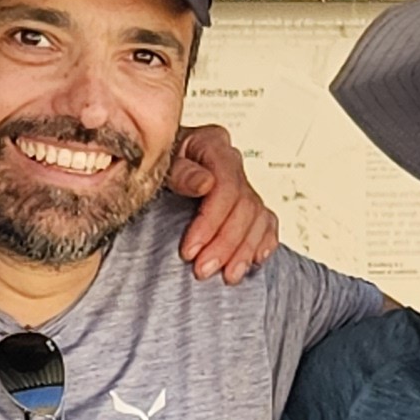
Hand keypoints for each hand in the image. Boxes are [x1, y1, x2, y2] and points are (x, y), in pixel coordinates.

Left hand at [167, 123, 280, 282]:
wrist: (153, 168)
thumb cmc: (153, 166)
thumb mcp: (158, 164)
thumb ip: (179, 172)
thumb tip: (206, 183)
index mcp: (212, 144)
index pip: (225, 186)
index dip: (210, 222)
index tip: (189, 251)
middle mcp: (231, 162)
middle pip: (243, 206)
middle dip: (225, 243)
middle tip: (203, 270)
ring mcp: (242, 183)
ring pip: (257, 217)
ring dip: (244, 250)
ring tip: (228, 275)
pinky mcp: (247, 204)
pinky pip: (266, 222)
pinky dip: (262, 242)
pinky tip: (254, 260)